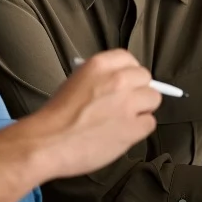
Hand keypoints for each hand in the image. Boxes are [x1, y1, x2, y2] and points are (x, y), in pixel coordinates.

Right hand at [28, 49, 159, 179]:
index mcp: (99, 65)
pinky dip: (139, 130)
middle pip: (145, 78)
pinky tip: (122, 134)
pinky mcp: (133, 127)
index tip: (125, 82)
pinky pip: (150, 124)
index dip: (128, 73)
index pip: (129, 59)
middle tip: (125, 103)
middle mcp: (117, 80)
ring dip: (142, 110)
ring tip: (123, 120)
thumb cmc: (56, 118)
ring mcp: (128, 103)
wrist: (47, 143)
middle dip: (138, 90)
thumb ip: (99, 79)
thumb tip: (117, 83)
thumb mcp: (74, 82)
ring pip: (153, 99)